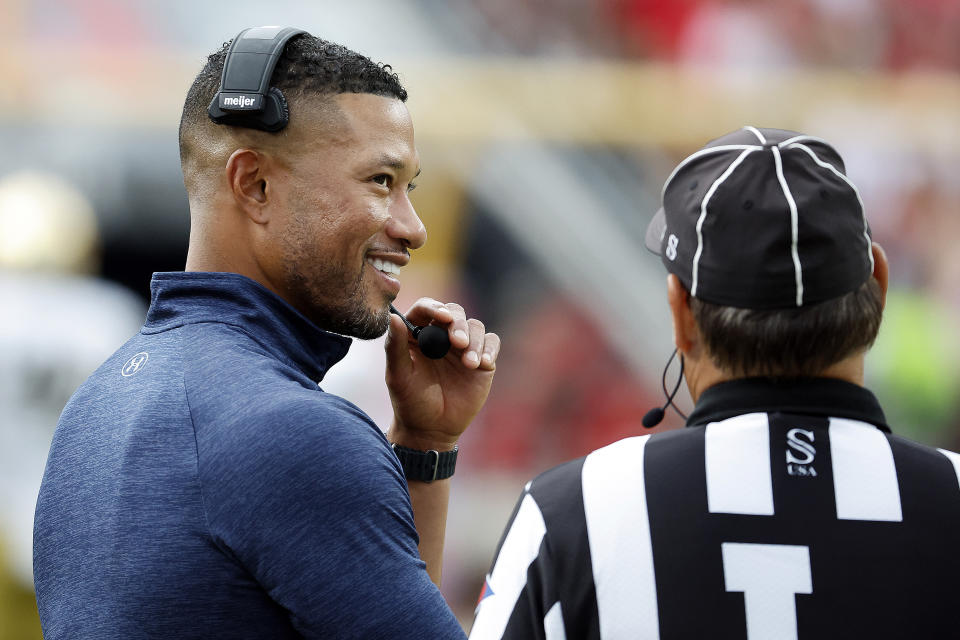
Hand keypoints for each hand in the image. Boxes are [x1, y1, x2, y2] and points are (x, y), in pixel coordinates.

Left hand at [384, 298, 499, 450]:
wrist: (432, 429)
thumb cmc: (410, 401)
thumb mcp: (398, 375)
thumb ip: (395, 346)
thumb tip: (393, 317)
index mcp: (417, 334)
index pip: (425, 309)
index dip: (434, 308)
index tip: (443, 317)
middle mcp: (441, 336)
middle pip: (454, 312)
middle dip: (459, 324)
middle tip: (458, 342)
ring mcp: (462, 347)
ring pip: (475, 326)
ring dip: (474, 340)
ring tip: (470, 363)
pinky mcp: (481, 360)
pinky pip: (491, 342)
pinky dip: (489, 348)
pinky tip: (482, 363)